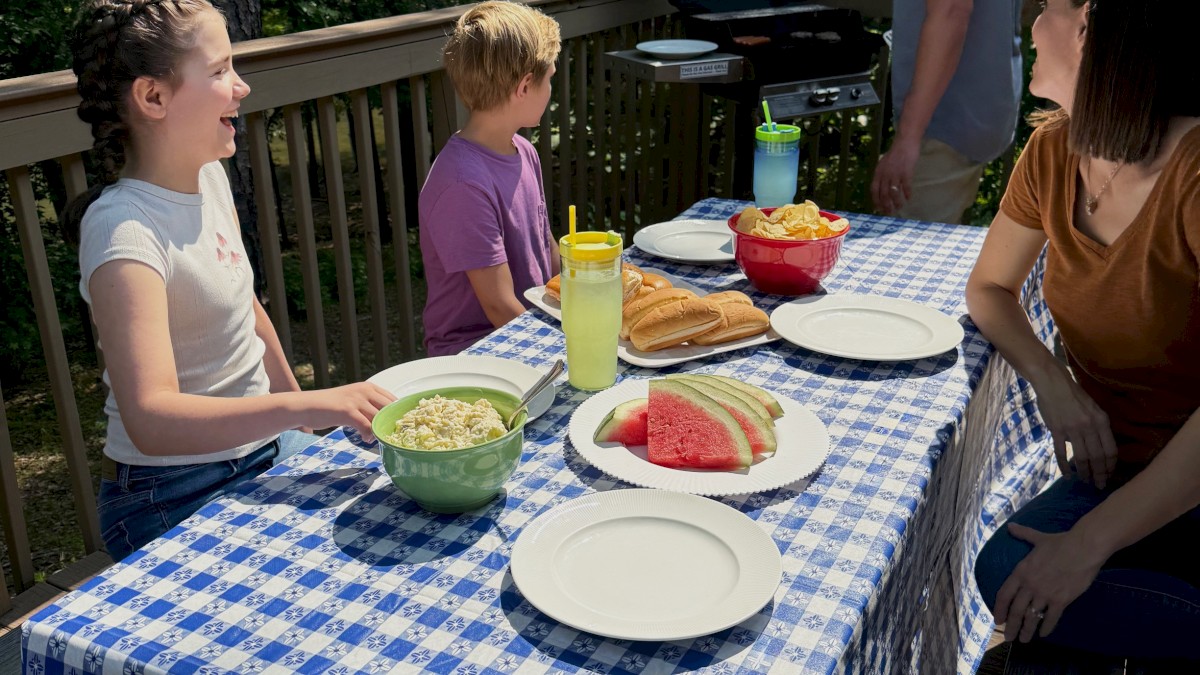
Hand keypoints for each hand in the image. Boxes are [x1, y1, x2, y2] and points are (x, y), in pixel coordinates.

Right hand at [300, 383, 394, 441]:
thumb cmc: (331, 406)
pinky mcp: (347, 411)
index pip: (394, 400)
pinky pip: (367, 426)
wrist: (307, 406)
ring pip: (379, 419)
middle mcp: (365, 390)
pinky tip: (365, 438)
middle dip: (391, 424)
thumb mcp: (354, 401)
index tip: (398, 427)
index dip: (399, 414)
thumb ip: (370, 407)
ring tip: (373, 437)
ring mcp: (356, 400)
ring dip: (379, 432)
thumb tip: (387, 422)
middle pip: (390, 409)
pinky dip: (369, 435)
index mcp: (369, 387)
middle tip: (388, 435)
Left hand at [871, 135, 920, 214]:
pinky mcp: (906, 172)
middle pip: (883, 194)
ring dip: (896, 202)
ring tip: (899, 207)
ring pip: (894, 192)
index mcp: (878, 172)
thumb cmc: (895, 154)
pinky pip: (905, 186)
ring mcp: (895, 173)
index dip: (876, 200)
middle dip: (886, 205)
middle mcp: (885, 174)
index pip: (874, 190)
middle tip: (889, 212)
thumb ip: (882, 175)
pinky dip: (907, 193)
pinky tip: (908, 198)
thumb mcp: (884, 164)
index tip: (878, 208)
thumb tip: (882, 188)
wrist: (905, 142)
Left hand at [994, 523, 1104, 642]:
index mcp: (1021, 571)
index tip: (997, 620)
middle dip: (1011, 626)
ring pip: (1031, 617)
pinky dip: (1046, 628)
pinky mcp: (1061, 600)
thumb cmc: (1060, 542)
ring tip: (1024, 640)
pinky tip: (1044, 635)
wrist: (1083, 548)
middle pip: (1016, 610)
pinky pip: (1051, 618)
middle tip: (1008, 637)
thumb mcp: (1038, 538)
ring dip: (1027, 631)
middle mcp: (1030, 585)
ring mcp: (1045, 593)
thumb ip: (1023, 534)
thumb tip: (1011, 526)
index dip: (999, 609)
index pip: (1004, 595)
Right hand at [1032, 368, 1117, 488]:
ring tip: (1084, 481)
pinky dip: (1064, 466)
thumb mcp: (1093, 407)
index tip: (1109, 475)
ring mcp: (1072, 429)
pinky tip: (1066, 475)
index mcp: (1102, 421)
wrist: (1052, 383)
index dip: (1111, 466)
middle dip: (1099, 474)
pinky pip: (1061, 452)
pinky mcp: (1057, 430)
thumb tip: (1098, 445)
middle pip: (1097, 457)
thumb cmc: (1074, 394)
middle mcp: (1090, 427)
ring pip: (1081, 457)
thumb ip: (1097, 426)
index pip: (1111, 450)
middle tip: (1098, 485)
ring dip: (1084, 472)